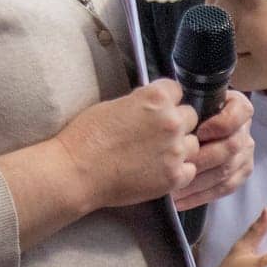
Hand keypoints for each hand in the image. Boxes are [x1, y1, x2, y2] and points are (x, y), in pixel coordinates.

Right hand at [55, 79, 198, 211]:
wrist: (74, 173)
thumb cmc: (85, 138)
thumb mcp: (113, 105)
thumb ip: (141, 103)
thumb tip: (155, 105)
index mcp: (156, 99)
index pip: (177, 90)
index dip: (166, 100)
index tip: (156, 110)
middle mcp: (171, 121)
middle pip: (190, 116)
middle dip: (176, 123)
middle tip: (155, 135)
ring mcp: (175, 150)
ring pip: (193, 144)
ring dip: (179, 148)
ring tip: (156, 155)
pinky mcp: (174, 176)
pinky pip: (190, 169)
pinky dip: (178, 171)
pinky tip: (159, 171)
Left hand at [174, 91, 254, 210]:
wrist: (189, 130)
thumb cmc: (184, 116)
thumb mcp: (186, 101)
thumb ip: (185, 101)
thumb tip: (176, 104)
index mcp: (237, 107)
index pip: (241, 113)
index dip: (221, 124)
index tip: (198, 132)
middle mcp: (245, 130)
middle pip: (232, 146)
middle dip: (202, 158)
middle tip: (177, 166)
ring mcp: (246, 153)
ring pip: (226, 170)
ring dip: (197, 180)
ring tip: (172, 185)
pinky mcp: (242, 172)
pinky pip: (226, 187)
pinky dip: (201, 195)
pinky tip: (180, 199)